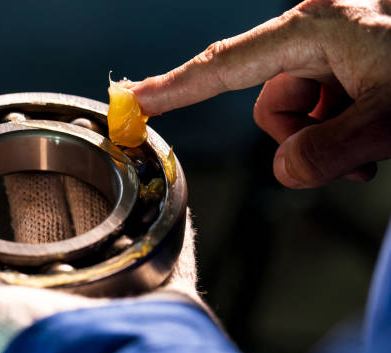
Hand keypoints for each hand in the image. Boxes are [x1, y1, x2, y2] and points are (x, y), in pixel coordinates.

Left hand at [0, 174, 203, 352]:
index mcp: (21, 319)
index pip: (5, 268)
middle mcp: (72, 311)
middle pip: (65, 254)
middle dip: (59, 217)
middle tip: (52, 169)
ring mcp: (122, 301)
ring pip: (118, 245)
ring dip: (113, 215)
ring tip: (105, 167)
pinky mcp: (166, 290)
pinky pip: (170, 244)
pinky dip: (167, 217)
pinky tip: (156, 183)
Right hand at [133, 0, 390, 188]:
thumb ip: (328, 150)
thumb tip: (285, 172)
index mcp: (315, 30)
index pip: (224, 67)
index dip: (175, 88)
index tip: (136, 100)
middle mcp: (318, 35)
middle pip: (269, 103)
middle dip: (303, 136)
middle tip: (352, 149)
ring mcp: (335, 52)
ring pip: (297, 115)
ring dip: (329, 141)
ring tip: (374, 142)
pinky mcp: (350, 69)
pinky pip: (322, 113)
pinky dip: (343, 135)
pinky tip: (377, 135)